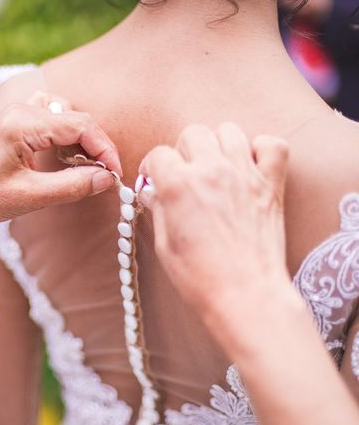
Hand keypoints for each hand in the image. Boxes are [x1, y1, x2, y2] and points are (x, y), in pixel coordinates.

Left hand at [0, 94, 120, 228]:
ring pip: (65, 117)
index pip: (81, 125)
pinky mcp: (14, 126)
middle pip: (76, 118)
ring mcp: (16, 116)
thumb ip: (73, 186)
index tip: (115, 175)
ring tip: (86, 169)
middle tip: (105, 176)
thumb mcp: (31, 197)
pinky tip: (66, 160)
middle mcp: (21, 111)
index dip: (105, 149)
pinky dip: (66, 138)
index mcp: (23, 123)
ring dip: (81, 141)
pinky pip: (51, 122)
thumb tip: (107, 179)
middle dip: (96, 146)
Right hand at [138, 123, 291, 321]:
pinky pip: (272, 144)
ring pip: (229, 131)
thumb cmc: (200, 277)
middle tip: (185, 173)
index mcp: (178, 185)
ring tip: (216, 166)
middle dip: (183, 151)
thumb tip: (152, 192)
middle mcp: (211, 171)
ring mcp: (244, 174)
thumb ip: (157, 209)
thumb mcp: (164, 244)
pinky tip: (250, 165)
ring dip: (218, 144)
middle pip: (192, 133)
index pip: (158, 154)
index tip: (155, 179)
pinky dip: (261, 148)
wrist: (245, 294)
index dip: (153, 168)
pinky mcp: (271, 183)